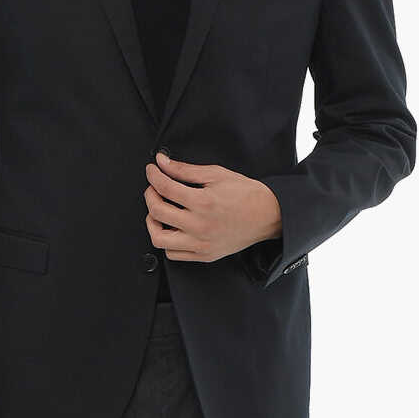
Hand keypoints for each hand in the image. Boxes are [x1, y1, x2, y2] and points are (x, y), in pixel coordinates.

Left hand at [144, 151, 281, 261]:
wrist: (268, 215)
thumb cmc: (246, 194)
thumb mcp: (216, 174)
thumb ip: (185, 170)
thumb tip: (163, 163)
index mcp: (203, 202)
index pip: (165, 188)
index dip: (153, 176)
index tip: (152, 171)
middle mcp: (200, 226)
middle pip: (157, 212)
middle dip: (150, 196)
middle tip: (154, 189)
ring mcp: (201, 243)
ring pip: (159, 239)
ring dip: (153, 223)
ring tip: (159, 212)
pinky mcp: (204, 255)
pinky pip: (173, 254)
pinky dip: (167, 241)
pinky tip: (173, 228)